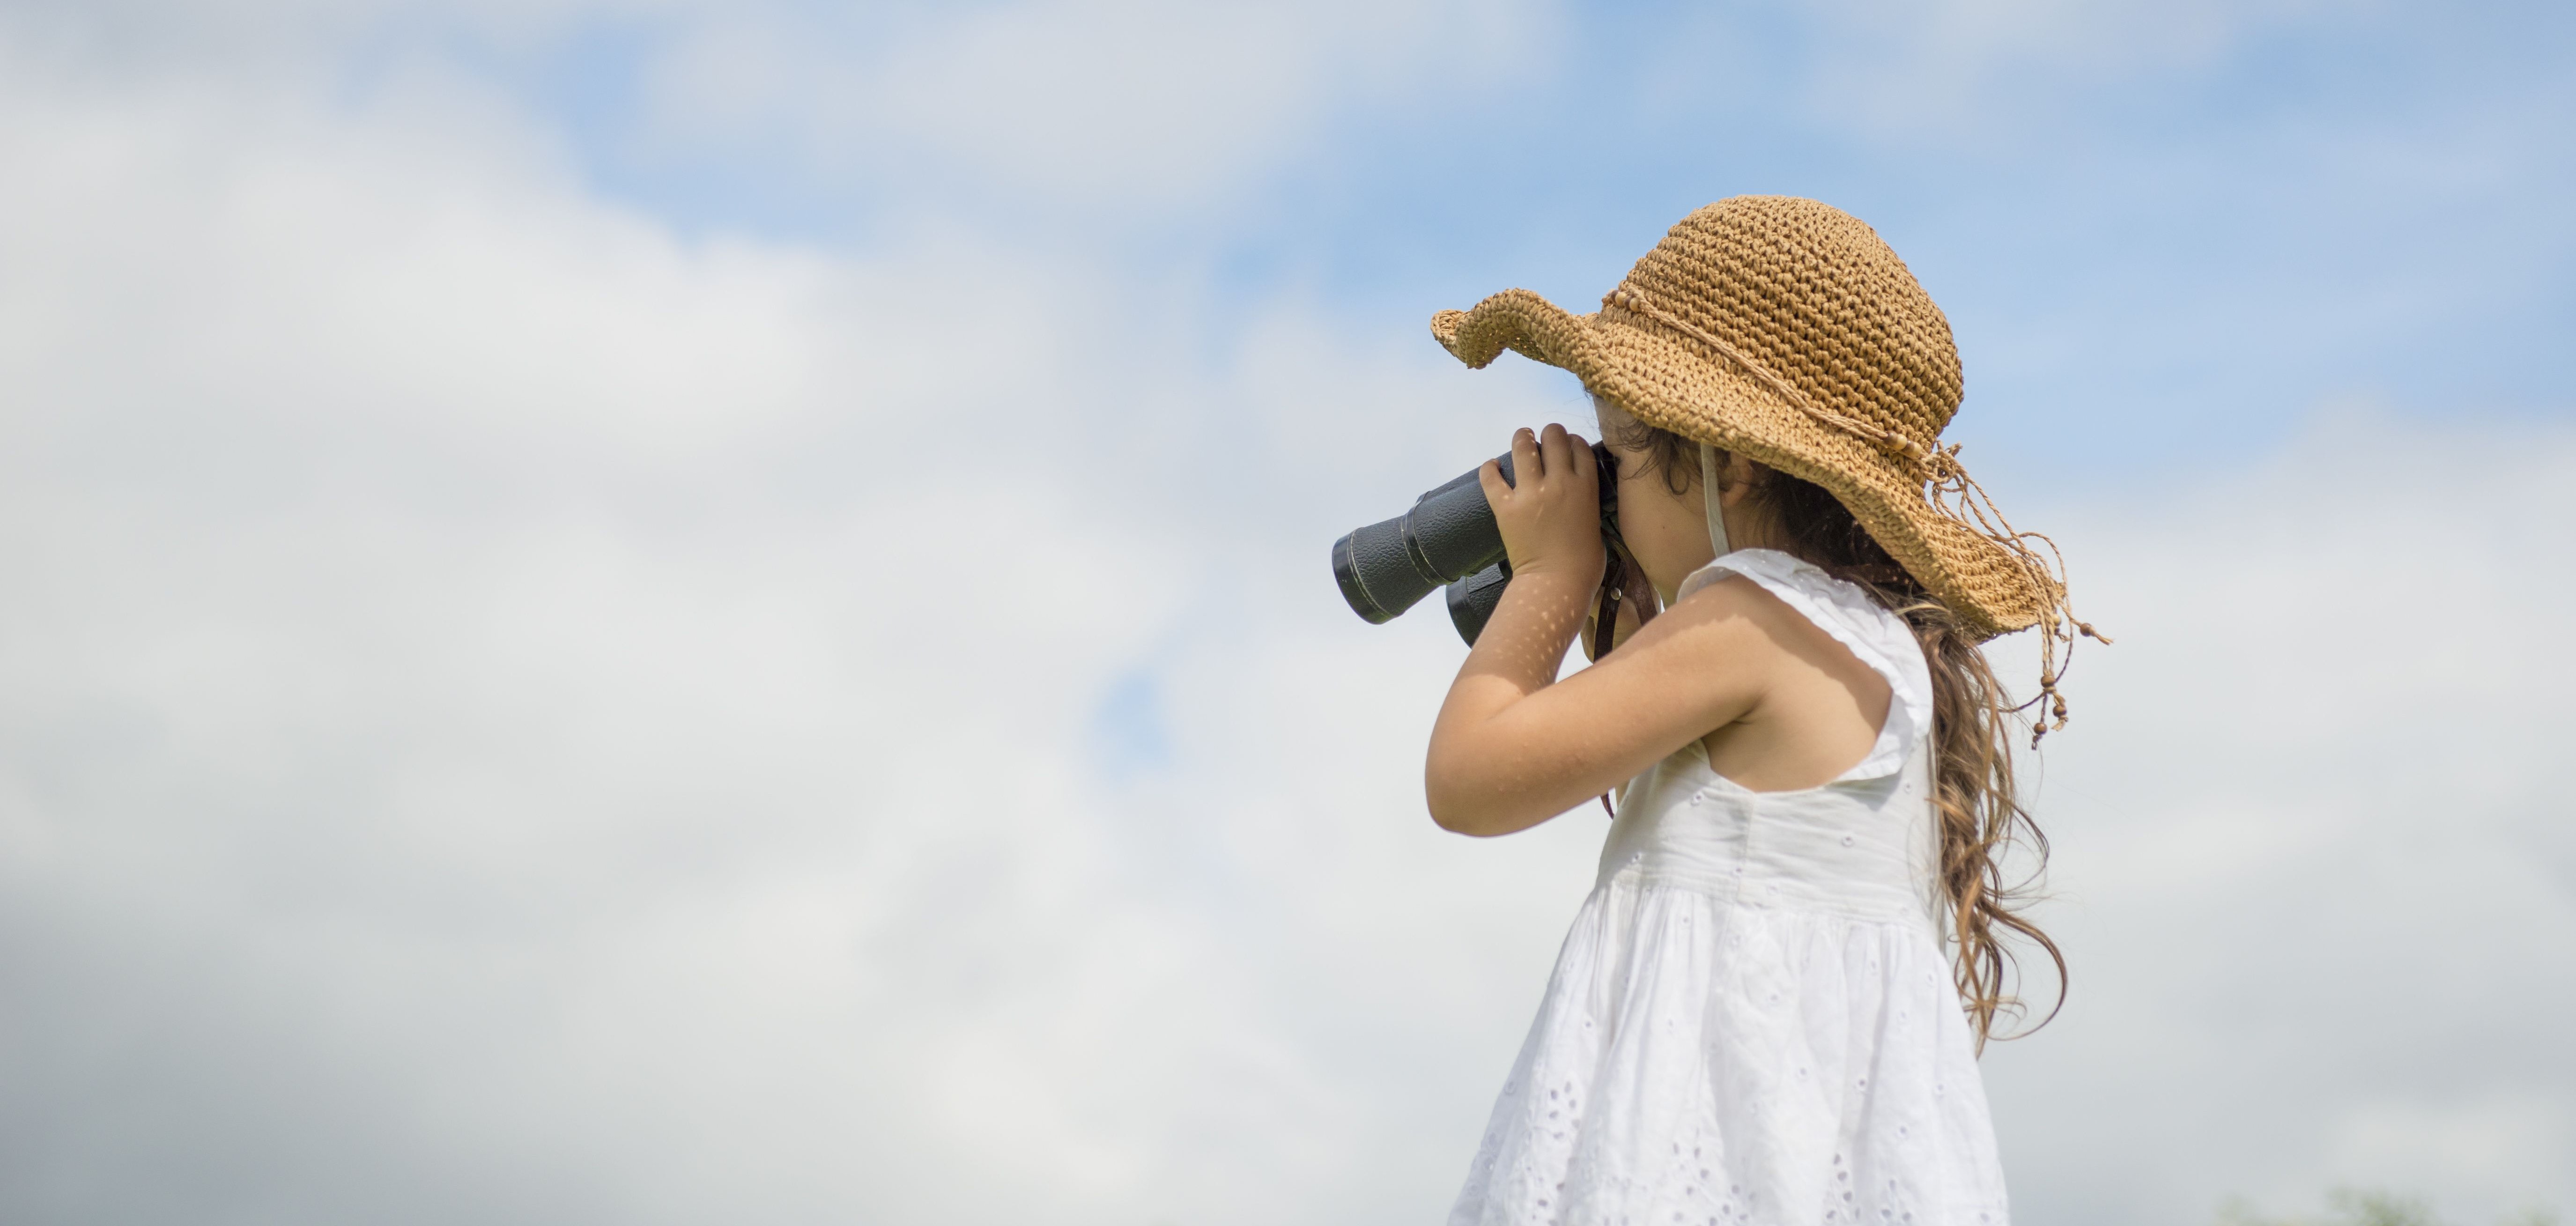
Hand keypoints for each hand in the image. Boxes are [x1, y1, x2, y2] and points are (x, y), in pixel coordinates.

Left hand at [1478, 424, 1603, 587]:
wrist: (1558, 584)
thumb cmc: (1585, 563)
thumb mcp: (1596, 522)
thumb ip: (1586, 501)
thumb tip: (1576, 494)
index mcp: (1585, 487)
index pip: (1579, 447)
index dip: (1572, 441)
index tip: (1567, 446)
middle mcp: (1559, 482)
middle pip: (1554, 438)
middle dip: (1550, 434)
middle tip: (1544, 441)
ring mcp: (1530, 493)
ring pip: (1523, 447)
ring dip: (1522, 439)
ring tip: (1522, 439)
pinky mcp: (1505, 507)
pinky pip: (1492, 478)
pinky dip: (1490, 469)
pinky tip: (1492, 467)